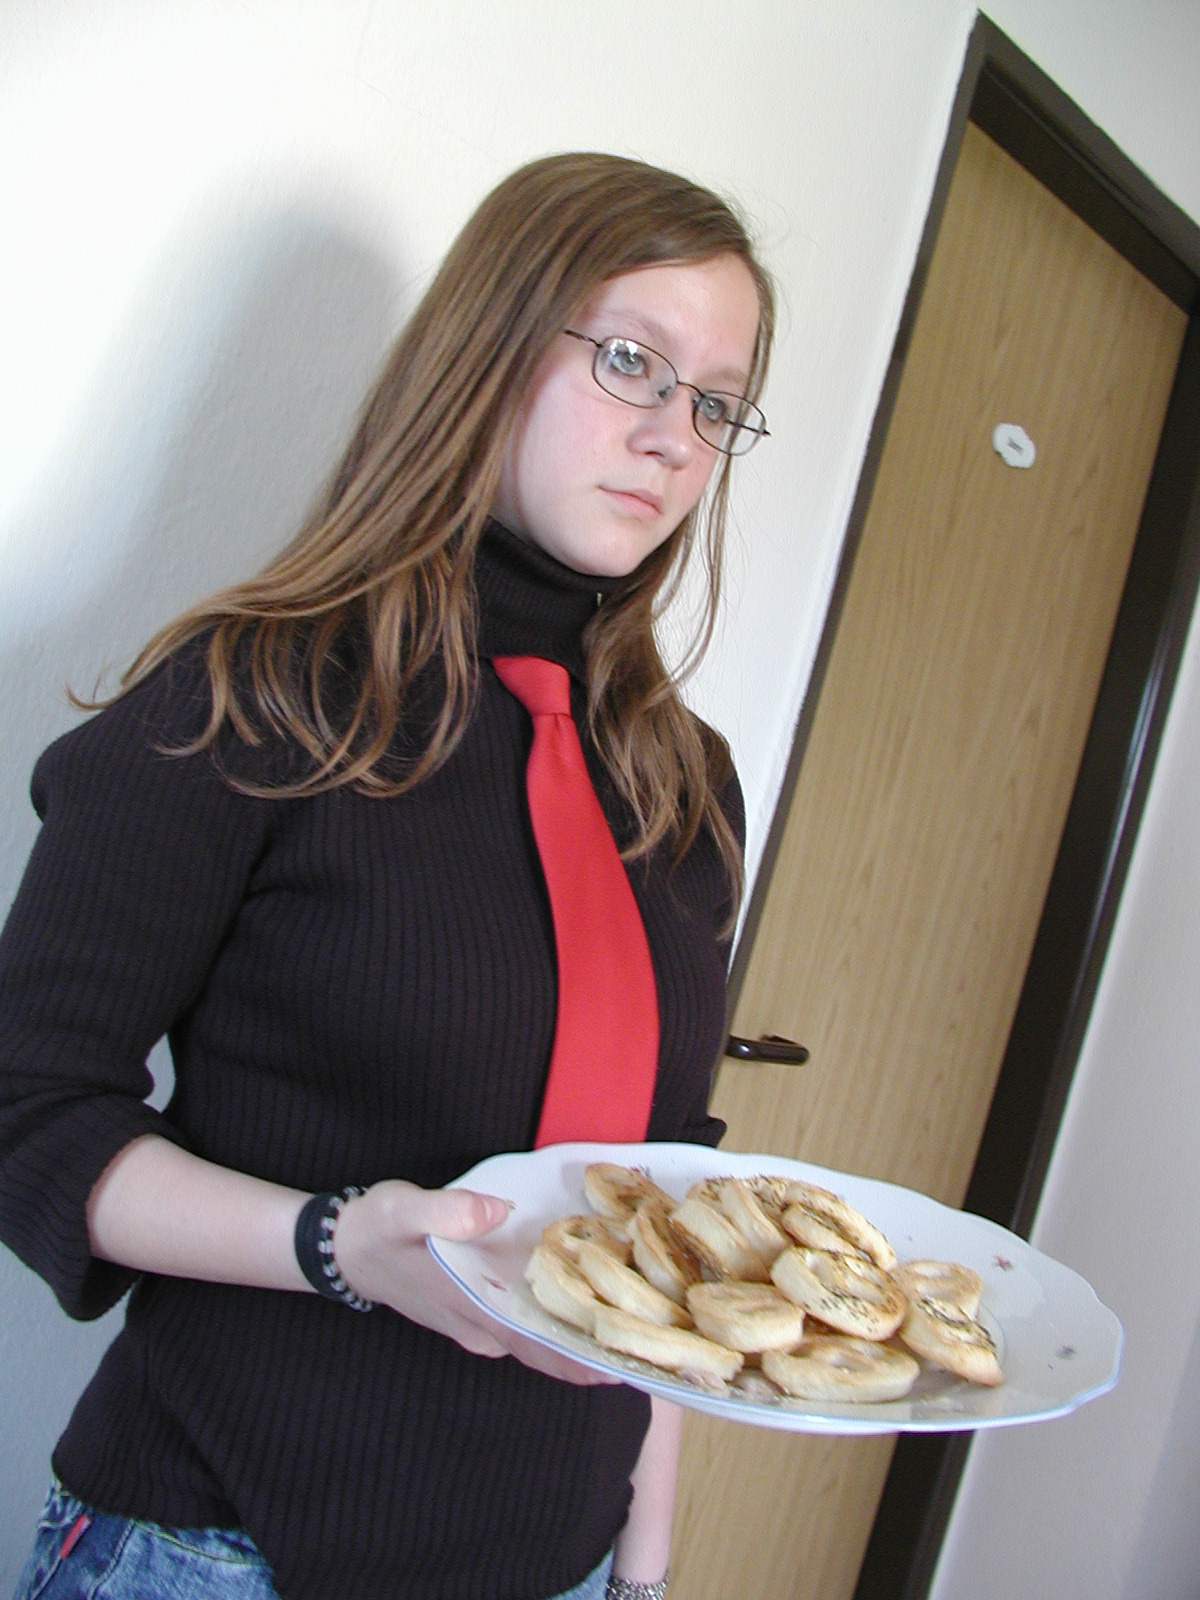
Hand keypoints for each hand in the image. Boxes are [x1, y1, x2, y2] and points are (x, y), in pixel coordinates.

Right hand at [331, 1179, 614, 1384]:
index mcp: (469, 1306)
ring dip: (580, 1342)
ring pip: (538, 1342)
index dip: (578, 1357)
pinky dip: (558, 1324)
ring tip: (633, 1331)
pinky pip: (527, 1327)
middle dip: (594, 1354)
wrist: (345, 1248)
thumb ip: (446, 1211)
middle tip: (651, 1351)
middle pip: (545, 1351)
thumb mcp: (402, 1209)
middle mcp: (479, 1325)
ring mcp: (479, 1322)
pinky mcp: (479, 1310)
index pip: (532, 1343)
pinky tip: (586, 1306)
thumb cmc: (377, 1228)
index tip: (625, 1366)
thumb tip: (495, 1211)